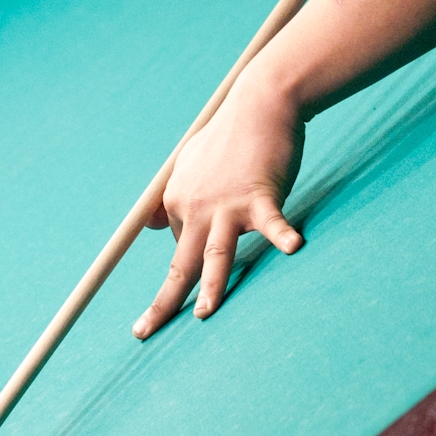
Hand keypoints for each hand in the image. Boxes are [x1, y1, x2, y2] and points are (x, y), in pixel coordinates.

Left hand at [133, 70, 305, 337]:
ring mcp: (227, 203)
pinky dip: (282, 235)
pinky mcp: (260, 195)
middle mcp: (195, 205)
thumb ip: (169, 196)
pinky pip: (271, 221)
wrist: (261, 102)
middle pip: (178, 262)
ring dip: (210, 285)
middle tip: (143, 332)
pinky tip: (293, 247)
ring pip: (215, 252)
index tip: (218, 242)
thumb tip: (148, 226)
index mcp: (177, 199)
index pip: (181, 244)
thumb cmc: (231, 134)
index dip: (198, 252)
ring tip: (204, 313)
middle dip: (162, 302)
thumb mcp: (188, 162)